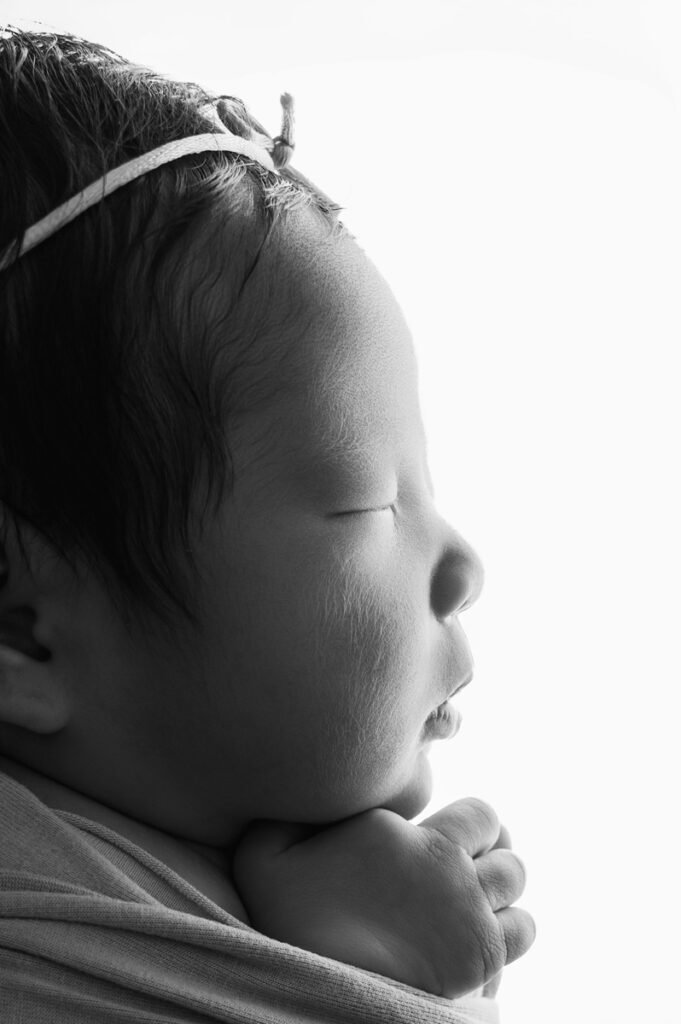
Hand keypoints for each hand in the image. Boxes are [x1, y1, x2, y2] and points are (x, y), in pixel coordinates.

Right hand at [232, 797, 534, 998]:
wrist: (310, 984)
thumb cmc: (285, 919)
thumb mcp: (264, 851)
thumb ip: (289, 814)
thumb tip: (307, 788)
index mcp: (406, 834)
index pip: (481, 814)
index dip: (473, 825)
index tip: (455, 840)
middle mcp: (448, 867)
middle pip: (505, 848)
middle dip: (493, 855)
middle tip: (471, 871)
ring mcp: (468, 912)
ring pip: (515, 882)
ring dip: (503, 889)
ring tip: (479, 901)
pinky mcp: (478, 958)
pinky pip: (523, 929)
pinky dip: (512, 928)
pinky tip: (483, 934)